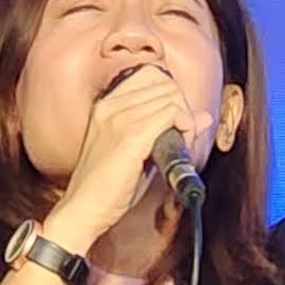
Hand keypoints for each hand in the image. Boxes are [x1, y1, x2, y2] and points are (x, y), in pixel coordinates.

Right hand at [45, 65, 209, 251]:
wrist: (82, 209)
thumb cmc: (106, 187)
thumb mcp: (138, 151)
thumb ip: (166, 129)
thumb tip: (202, 117)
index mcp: (107, 104)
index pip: (151, 75)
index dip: (171, 95)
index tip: (174, 121)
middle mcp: (110, 105)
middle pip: (165, 84)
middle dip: (182, 107)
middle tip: (180, 136)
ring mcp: (118, 118)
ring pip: (171, 96)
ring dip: (184, 119)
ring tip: (179, 144)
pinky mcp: (129, 136)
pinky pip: (171, 113)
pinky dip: (185, 127)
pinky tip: (179, 145)